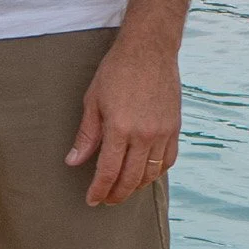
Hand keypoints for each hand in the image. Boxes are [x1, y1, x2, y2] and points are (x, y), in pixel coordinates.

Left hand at [65, 40, 180, 206]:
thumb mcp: (93, 101)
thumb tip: (73, 161)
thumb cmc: (117, 71)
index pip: (109, 172)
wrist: (149, 49)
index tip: (92, 200)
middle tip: (106, 200)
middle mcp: (144, 135)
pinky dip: (156, 172)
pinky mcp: (175, 127)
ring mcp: (163, 132)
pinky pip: (168, 160)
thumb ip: (86, 135)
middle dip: (116, 194)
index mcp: (120, 128)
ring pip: (151, 173)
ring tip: (123, 190)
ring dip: (136, 187)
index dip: (99, 190)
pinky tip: (145, 174)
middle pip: (131, 179)